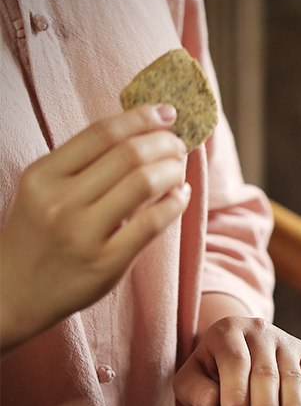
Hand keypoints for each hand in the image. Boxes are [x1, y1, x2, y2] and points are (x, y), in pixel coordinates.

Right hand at [0, 105, 189, 354]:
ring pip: (145, 184)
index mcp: (43, 176)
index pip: (102, 133)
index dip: (140, 116)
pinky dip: (175, 203)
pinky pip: (153, 223)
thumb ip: (82, 162)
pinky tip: (179, 196)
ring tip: (178, 168)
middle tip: (178, 144)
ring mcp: (83, 234)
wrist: (12, 293)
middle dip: (164, 142)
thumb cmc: (37, 235)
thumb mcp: (43, 190)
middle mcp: (60, 202)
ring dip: (173, 169)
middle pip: (129, 155)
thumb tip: (141, 129)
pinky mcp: (106, 264)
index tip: (165, 112)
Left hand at [173, 316, 300, 405]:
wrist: (236, 350)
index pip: (235, 361)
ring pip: (292, 376)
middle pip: (266, 371)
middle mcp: (260, 331)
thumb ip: (194, 390)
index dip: (236, 393)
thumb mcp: (191, 378)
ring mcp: (286, 342)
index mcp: (228, 331)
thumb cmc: (211, 372)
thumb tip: (212, 402)